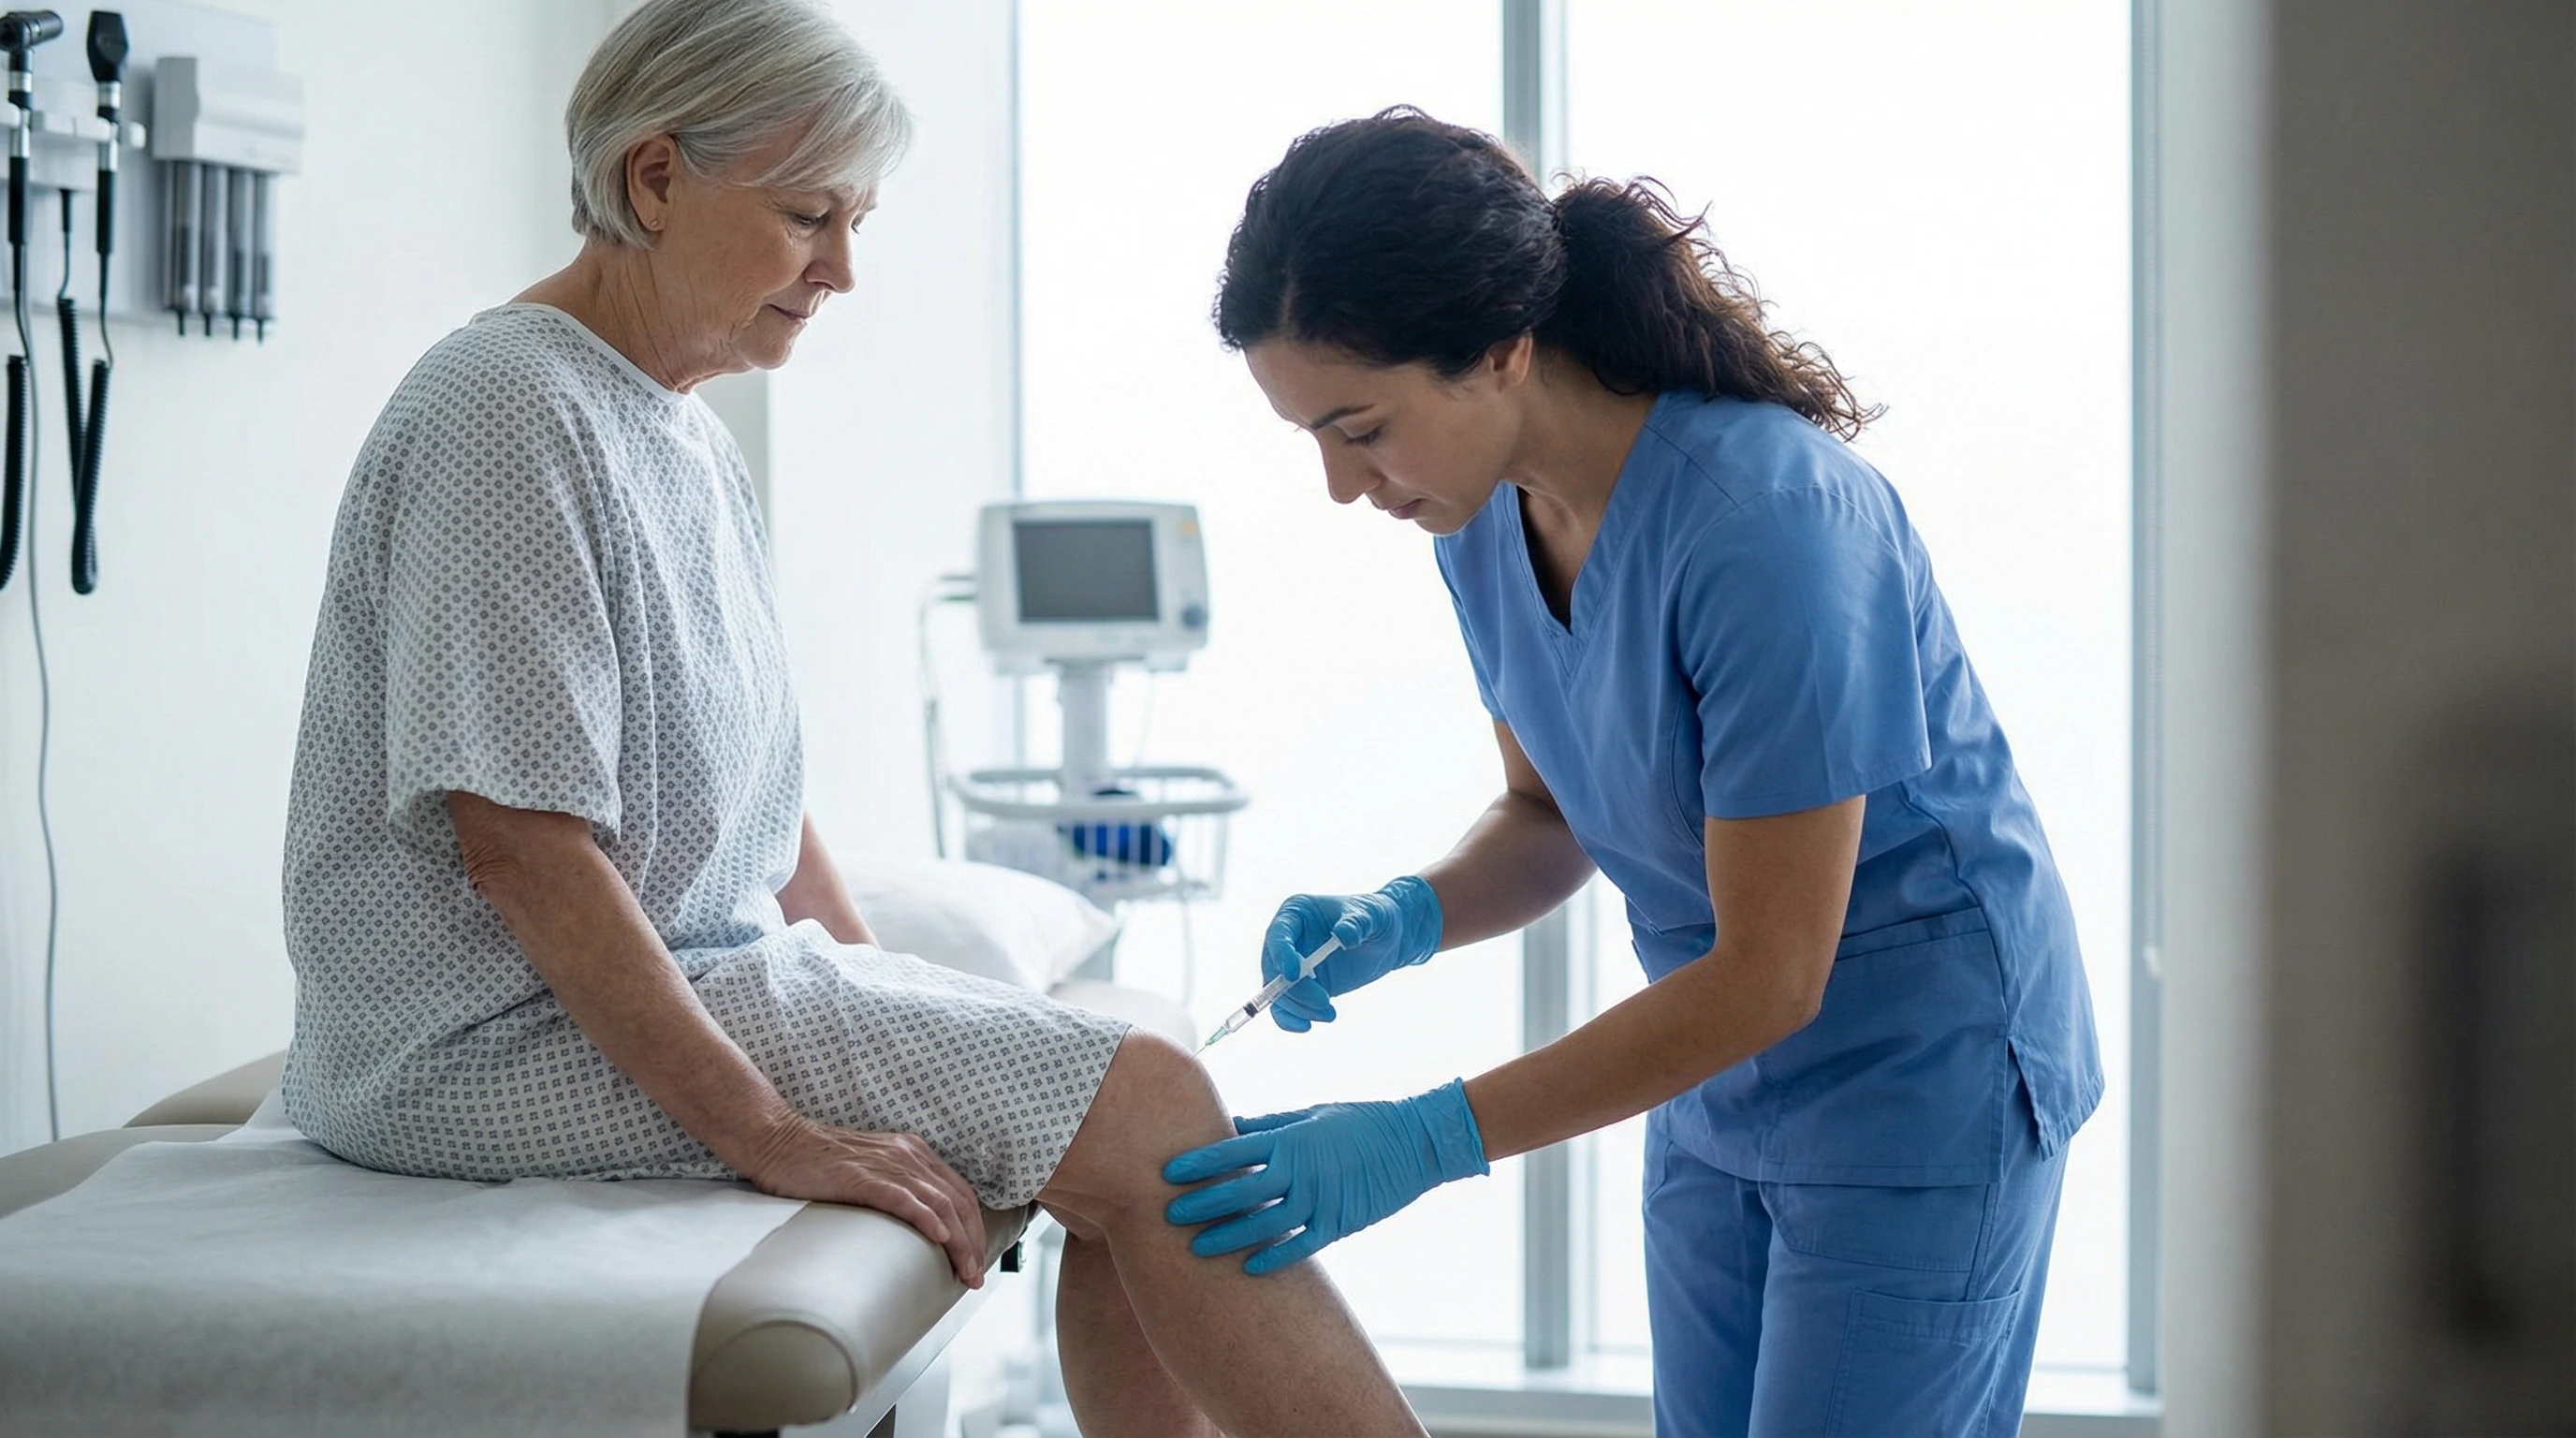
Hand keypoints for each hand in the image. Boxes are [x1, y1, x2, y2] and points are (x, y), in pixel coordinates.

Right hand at [745, 1117, 988, 1286]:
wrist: (778, 1141)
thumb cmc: (818, 1164)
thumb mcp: (870, 1171)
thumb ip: (894, 1189)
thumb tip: (912, 1229)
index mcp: (912, 1152)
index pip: (960, 1193)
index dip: (974, 1228)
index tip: (976, 1259)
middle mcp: (907, 1155)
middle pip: (957, 1202)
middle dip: (973, 1242)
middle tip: (975, 1277)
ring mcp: (886, 1164)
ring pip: (938, 1204)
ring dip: (958, 1242)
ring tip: (965, 1273)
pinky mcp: (862, 1176)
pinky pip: (903, 1198)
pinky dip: (925, 1218)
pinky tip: (938, 1238)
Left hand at [1161, 1079, 1487, 1273]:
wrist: (1415, 1143)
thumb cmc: (1360, 1121)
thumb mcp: (1312, 1114)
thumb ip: (1269, 1124)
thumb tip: (1230, 1124)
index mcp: (1292, 1139)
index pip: (1234, 1150)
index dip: (1199, 1162)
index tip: (1168, 1172)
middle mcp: (1301, 1170)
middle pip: (1241, 1190)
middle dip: (1203, 1203)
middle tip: (1169, 1215)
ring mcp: (1321, 1199)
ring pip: (1265, 1223)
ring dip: (1229, 1237)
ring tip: (1197, 1248)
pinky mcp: (1340, 1222)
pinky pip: (1301, 1244)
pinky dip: (1274, 1257)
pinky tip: (1248, 1269)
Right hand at [1262, 876, 1442, 1030]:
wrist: (1386, 939)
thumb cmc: (1376, 918)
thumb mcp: (1372, 915)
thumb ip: (1357, 924)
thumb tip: (1343, 936)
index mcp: (1296, 913)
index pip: (1278, 935)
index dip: (1281, 955)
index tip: (1294, 974)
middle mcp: (1288, 939)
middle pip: (1274, 968)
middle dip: (1294, 989)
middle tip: (1324, 1002)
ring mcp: (1292, 965)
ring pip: (1279, 992)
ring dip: (1299, 1007)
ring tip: (1330, 1013)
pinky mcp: (1302, 988)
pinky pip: (1285, 1007)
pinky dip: (1290, 1019)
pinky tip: (1306, 1026)